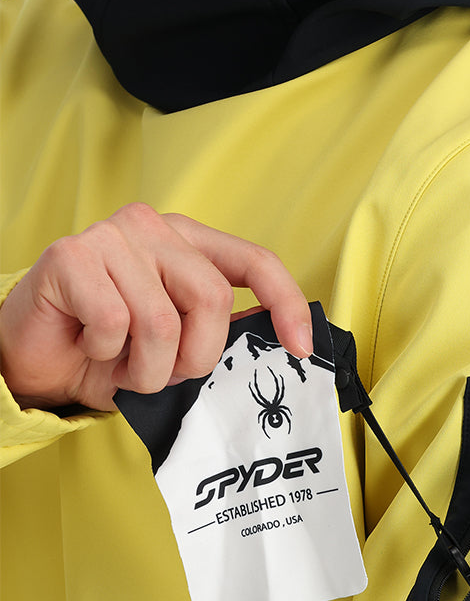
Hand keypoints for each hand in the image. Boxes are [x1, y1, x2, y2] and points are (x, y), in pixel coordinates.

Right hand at [0, 203, 311, 411]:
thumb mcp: (182, 343)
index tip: (301, 349)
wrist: (38, 361)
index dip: (285, 304)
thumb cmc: (112, 351)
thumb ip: (223, 330)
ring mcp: (110, 236)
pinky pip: (114, 323)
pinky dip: (106, 353)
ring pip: (162, 321)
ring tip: (124, 363)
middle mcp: (154, 228)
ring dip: (147, 368)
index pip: (256, 262)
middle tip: (165, 373)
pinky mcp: (69, 256)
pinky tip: (91, 344)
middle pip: (211, 299)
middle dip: (195, 357)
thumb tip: (285, 342)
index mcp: (190, 243)